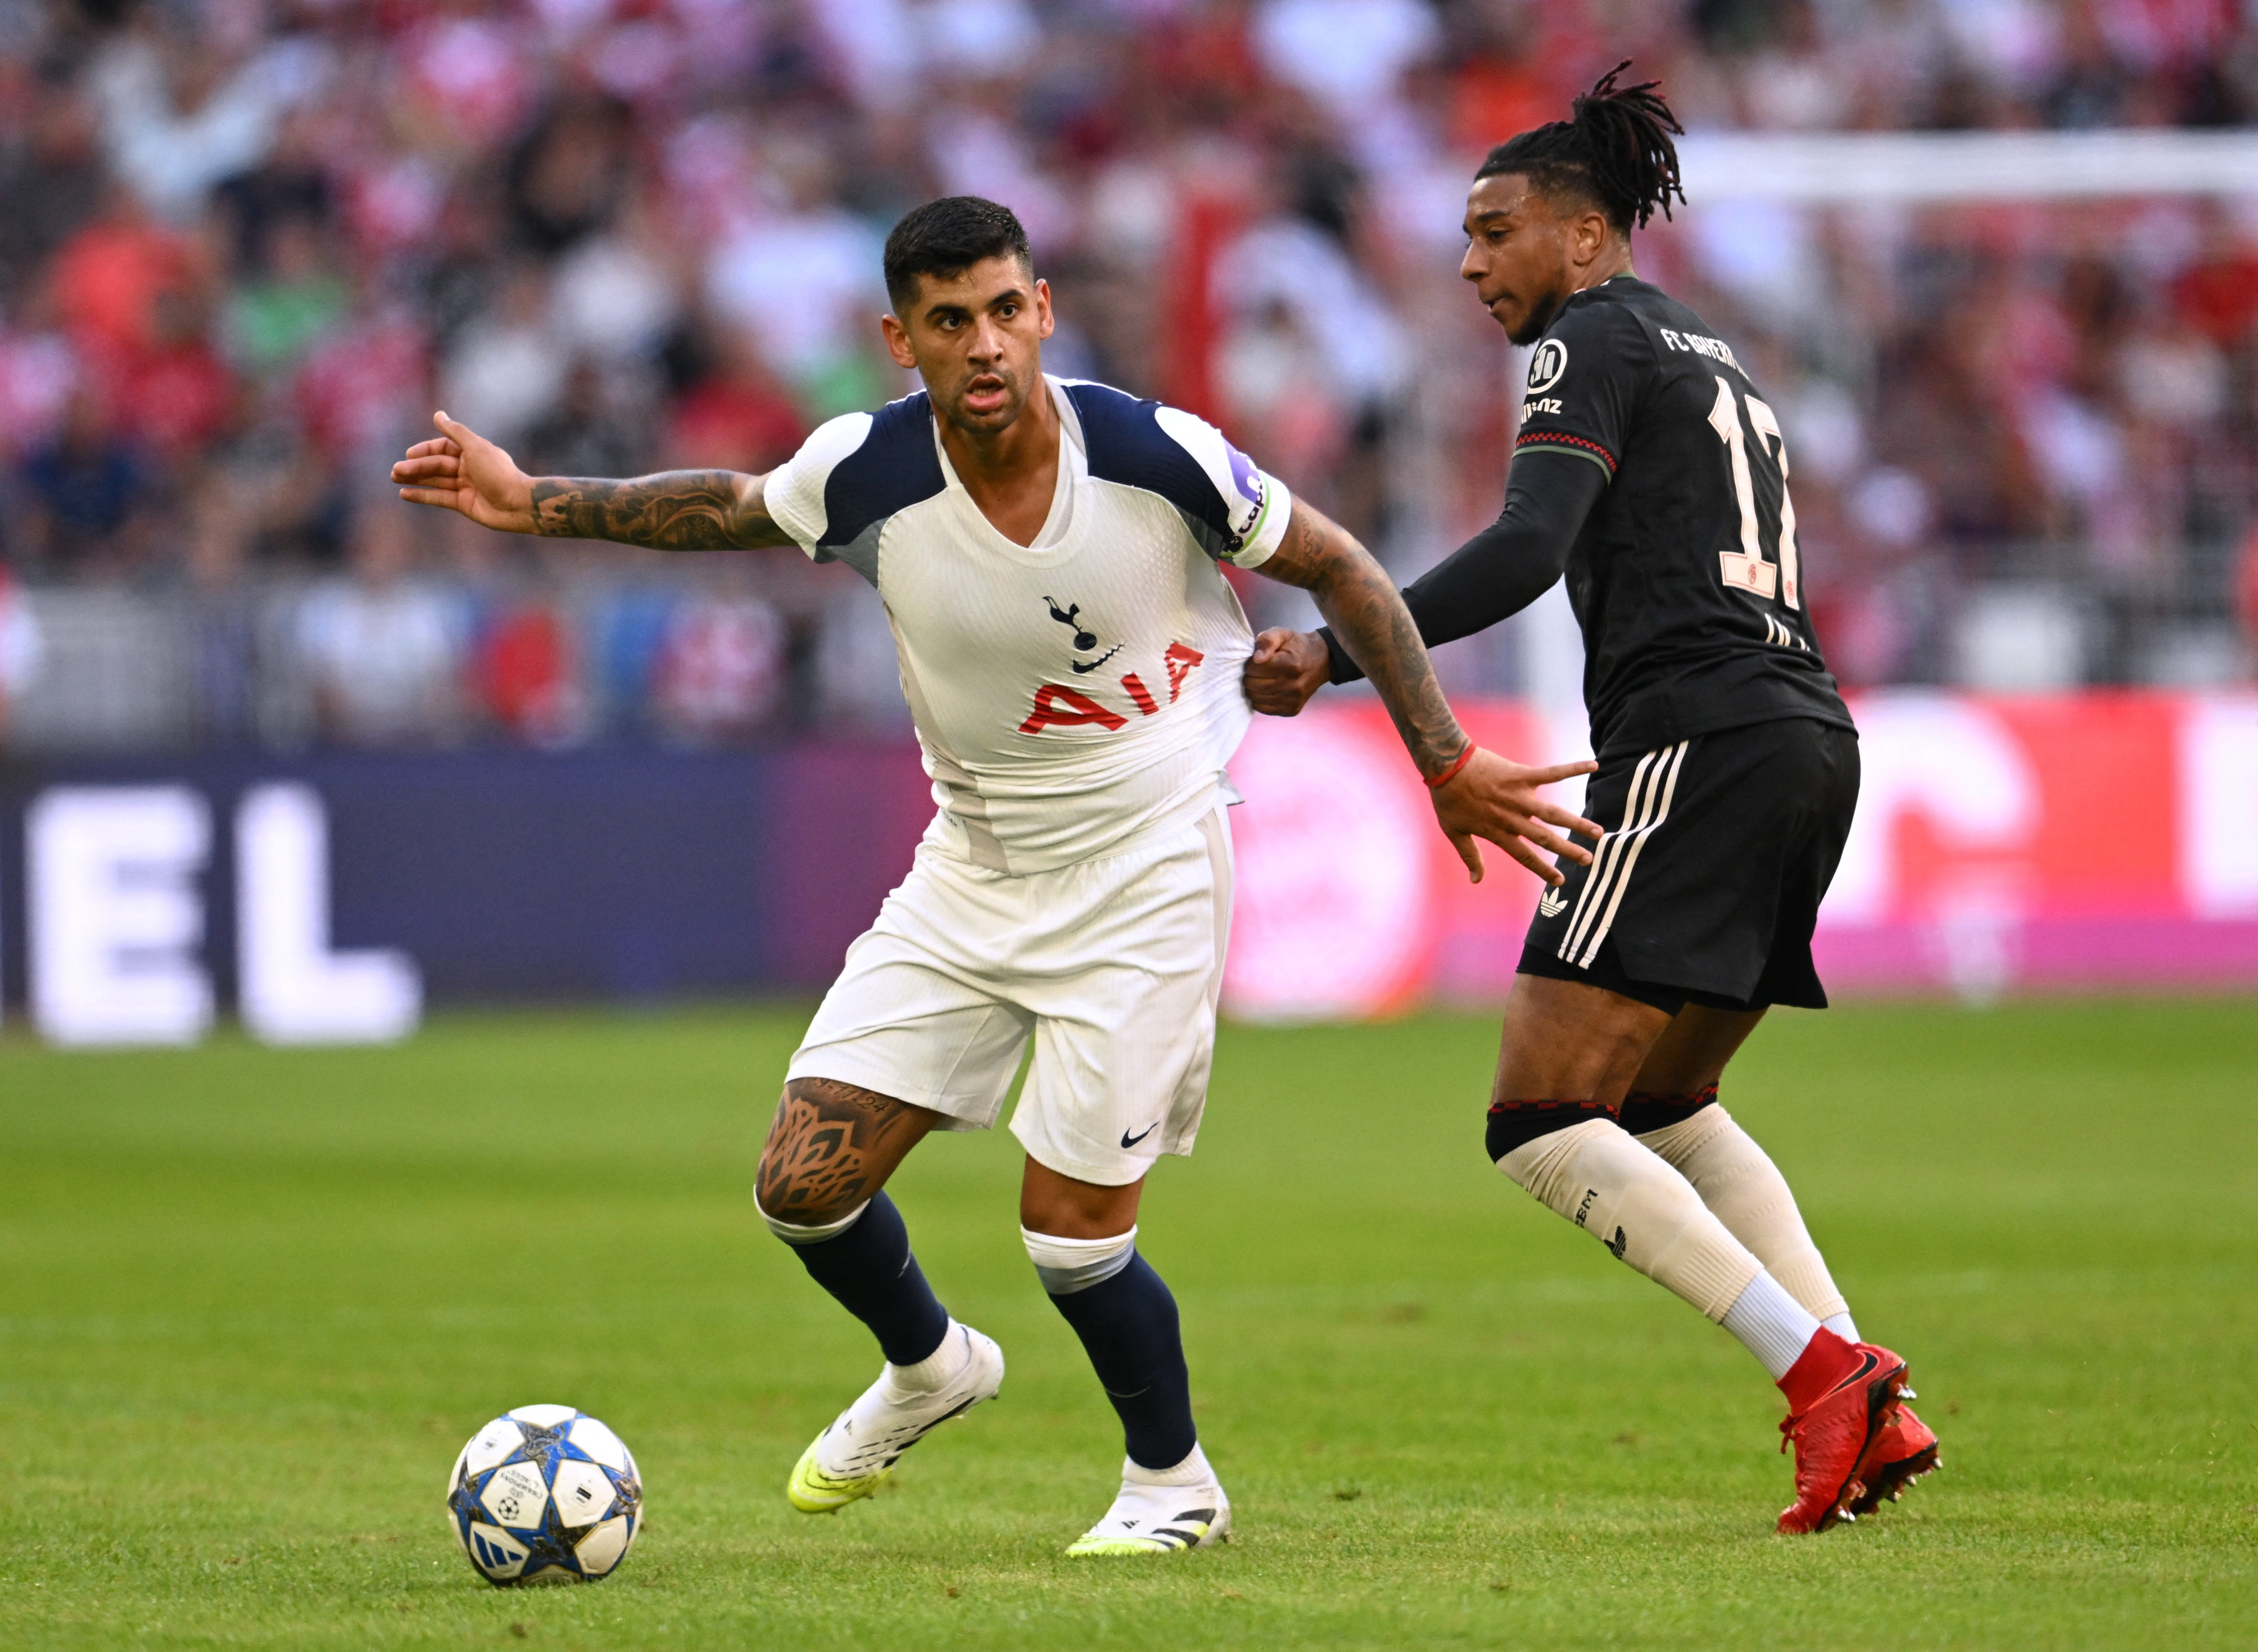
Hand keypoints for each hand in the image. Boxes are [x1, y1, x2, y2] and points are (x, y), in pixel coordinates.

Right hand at [391, 412, 535, 532]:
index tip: (409, 453)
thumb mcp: (475, 447)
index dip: (426, 450)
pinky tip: (404, 494)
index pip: (443, 448)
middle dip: (416, 466)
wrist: (518, 504)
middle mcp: (468, 468)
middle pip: (437, 465)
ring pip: (435, 480)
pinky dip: (422, 496)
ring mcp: (466, 486)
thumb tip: (438, 414)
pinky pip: (439, 498)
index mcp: (472, 452)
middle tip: (394, 471)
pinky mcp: (464, 504)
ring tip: (394, 478)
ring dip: (415, 479)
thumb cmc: (499, 473)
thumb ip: (455, 432)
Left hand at [1243, 627, 1329, 715]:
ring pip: (1255, 698)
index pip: (1254, 668)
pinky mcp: (1291, 710)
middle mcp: (1293, 685)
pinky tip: (1267, 690)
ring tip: (1262, 679)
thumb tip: (1256, 658)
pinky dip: (1260, 699)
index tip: (1258, 660)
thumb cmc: (1298, 646)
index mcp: (1290, 665)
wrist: (1322, 661)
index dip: (1250, 663)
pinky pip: (1262, 708)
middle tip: (1259, 670)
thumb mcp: (1284, 634)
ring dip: (1253, 688)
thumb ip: (1268, 640)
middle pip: (1252, 685)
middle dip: (1250, 675)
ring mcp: (1293, 700)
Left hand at [1429, 748, 1602, 885]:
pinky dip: (1573, 768)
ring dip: (1578, 823)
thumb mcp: (1454, 832)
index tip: (1561, 882)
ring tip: (1598, 832)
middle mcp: (1513, 818)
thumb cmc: (1448, 799)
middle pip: (1546, 839)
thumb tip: (1476, 881)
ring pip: (1554, 814)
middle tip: (1590, 860)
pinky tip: (1594, 766)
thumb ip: (1470, 856)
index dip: (1544, 870)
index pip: (1526, 857)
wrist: (1446, 765)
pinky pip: (1552, 772)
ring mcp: (1520, 796)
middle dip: (1568, 851)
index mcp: (1499, 833)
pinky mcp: (1522, 775)